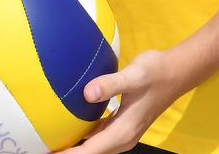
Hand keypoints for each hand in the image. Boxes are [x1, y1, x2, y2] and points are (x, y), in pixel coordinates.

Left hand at [61, 49, 188, 153]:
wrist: (175, 72)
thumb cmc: (155, 72)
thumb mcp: (134, 75)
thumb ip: (111, 84)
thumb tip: (87, 93)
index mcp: (123, 131)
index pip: (90, 151)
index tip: (49, 153)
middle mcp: (123, 137)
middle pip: (91, 153)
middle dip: (69, 153)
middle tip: (44, 147)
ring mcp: (124, 132)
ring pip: (95, 147)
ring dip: (76, 147)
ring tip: (53, 141)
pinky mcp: (123, 124)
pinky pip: (99, 135)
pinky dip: (85, 136)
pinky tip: (73, 125)